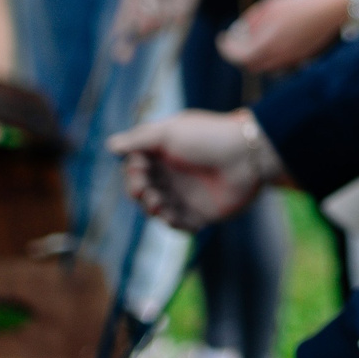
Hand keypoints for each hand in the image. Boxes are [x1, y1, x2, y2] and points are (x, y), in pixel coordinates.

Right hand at [110, 108, 280, 230]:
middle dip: (139, 193)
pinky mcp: (202, 213)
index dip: (133, 173)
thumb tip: (110, 146)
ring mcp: (187, 195)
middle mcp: (174, 175)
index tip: (138, 171)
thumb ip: (139, 140)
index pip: (137, 168)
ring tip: (158, 205)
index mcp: (165, 154)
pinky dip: (174, 224)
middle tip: (144, 192)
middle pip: (144, 191)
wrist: (248, 156)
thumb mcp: (169, 132)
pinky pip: (181, 225)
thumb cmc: (208, 137)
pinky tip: (174, 219)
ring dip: (153, 209)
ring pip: (158, 210)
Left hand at [216, 0, 343, 75]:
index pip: (237, 55)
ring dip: (256, 57)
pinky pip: (279, 64)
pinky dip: (271, 57)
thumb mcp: (270, 5)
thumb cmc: (300, 1)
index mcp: (267, 43)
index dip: (225, 48)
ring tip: (254, 39)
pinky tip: (273, 41)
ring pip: (265, 67)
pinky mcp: (302, 59)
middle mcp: (278, 57)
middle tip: (236, 40)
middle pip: (250, 65)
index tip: (222, 38)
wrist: (332, 8)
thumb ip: (252, 21)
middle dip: (240, 54)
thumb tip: (240, 32)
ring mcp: (291, 60)